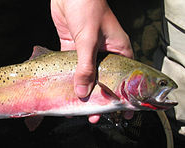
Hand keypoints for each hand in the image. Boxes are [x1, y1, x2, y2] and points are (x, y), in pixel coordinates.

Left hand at [51, 0, 132, 122]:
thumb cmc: (88, 8)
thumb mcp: (89, 40)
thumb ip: (85, 67)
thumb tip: (82, 92)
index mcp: (118, 50)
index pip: (124, 79)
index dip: (123, 96)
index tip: (121, 113)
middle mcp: (104, 52)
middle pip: (103, 81)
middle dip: (98, 98)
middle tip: (93, 115)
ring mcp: (87, 51)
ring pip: (86, 76)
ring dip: (81, 91)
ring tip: (76, 108)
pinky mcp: (72, 48)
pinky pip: (71, 67)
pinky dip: (68, 79)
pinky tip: (64, 91)